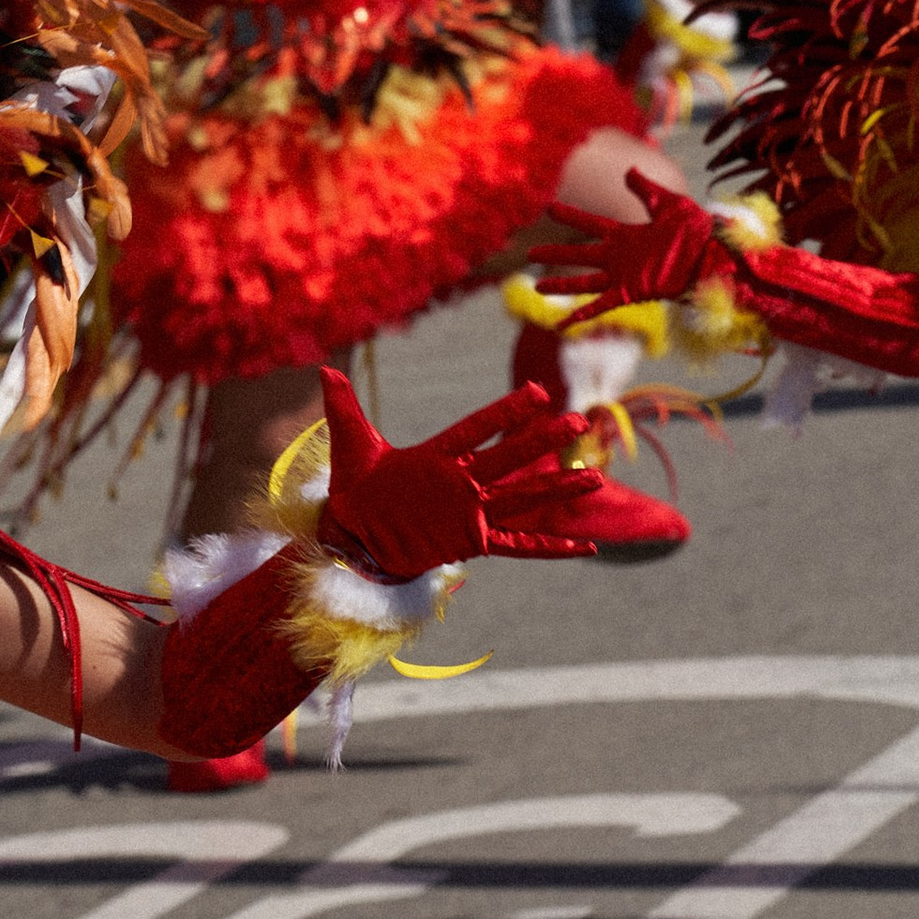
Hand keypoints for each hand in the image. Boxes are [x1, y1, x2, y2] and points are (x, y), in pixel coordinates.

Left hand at [313, 369, 619, 571]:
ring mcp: (472, 512)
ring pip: (523, 498)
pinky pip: (519, 544)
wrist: (355, 538)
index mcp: (439, 456)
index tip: (536, 393)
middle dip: (542, 442)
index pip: (477, 430)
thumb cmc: (356, 491)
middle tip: (577, 421)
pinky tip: (583, 549)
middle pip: (510, 458)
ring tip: (594, 478)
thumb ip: (344, 409)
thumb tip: (324, 370)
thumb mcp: (351, 448)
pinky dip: (550, 547)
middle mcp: (463, 482)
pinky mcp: (473, 541)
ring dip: (556, 490)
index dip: (504, 414)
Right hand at [529, 176, 729, 321]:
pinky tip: (562, 324)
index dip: (570, 217)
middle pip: (580, 254)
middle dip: (555, 254)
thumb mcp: (670, 203)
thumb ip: (647, 189)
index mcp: (627, 235)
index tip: (549, 208)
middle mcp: (620, 256)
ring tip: (537, 286)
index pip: (591, 225)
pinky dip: (581, 315)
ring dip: (561, 284)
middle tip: (529, 253)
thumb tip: (629, 170)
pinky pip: (600, 306)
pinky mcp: (630, 292)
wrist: (711, 256)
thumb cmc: (696, 231)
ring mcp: (623, 276)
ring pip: (584, 281)